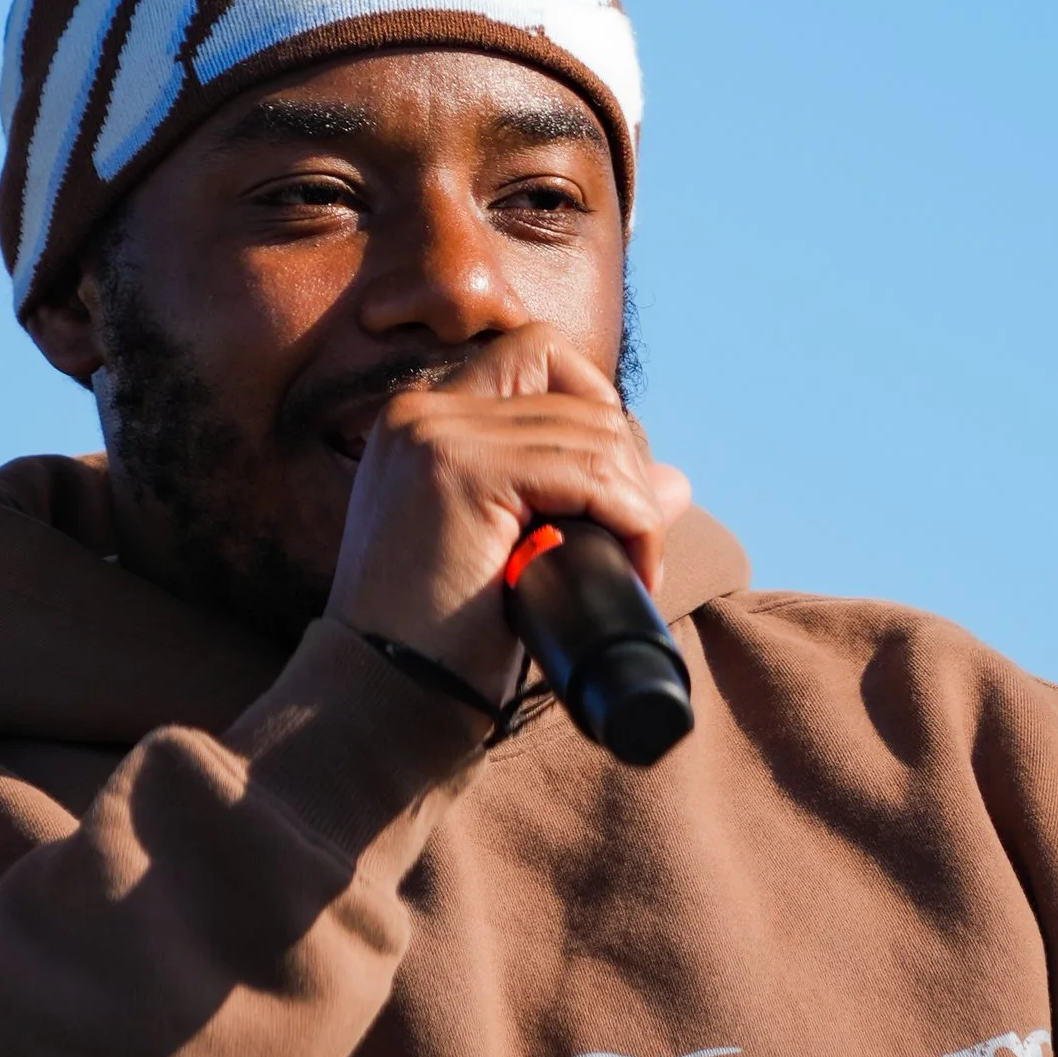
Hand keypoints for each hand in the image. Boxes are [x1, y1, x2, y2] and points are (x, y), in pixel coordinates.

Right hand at [327, 329, 691, 704]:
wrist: (381, 700)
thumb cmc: (441, 643)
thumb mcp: (510, 554)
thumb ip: (573, 501)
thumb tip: (676, 481)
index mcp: (419, 422)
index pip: (536, 356)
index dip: (594, 410)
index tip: (609, 495)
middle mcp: (418, 412)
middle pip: (575, 391)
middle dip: (625, 467)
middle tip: (632, 546)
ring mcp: (433, 436)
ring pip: (594, 431)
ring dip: (635, 503)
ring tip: (630, 568)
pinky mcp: (457, 471)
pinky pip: (590, 472)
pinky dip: (631, 519)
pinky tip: (630, 566)